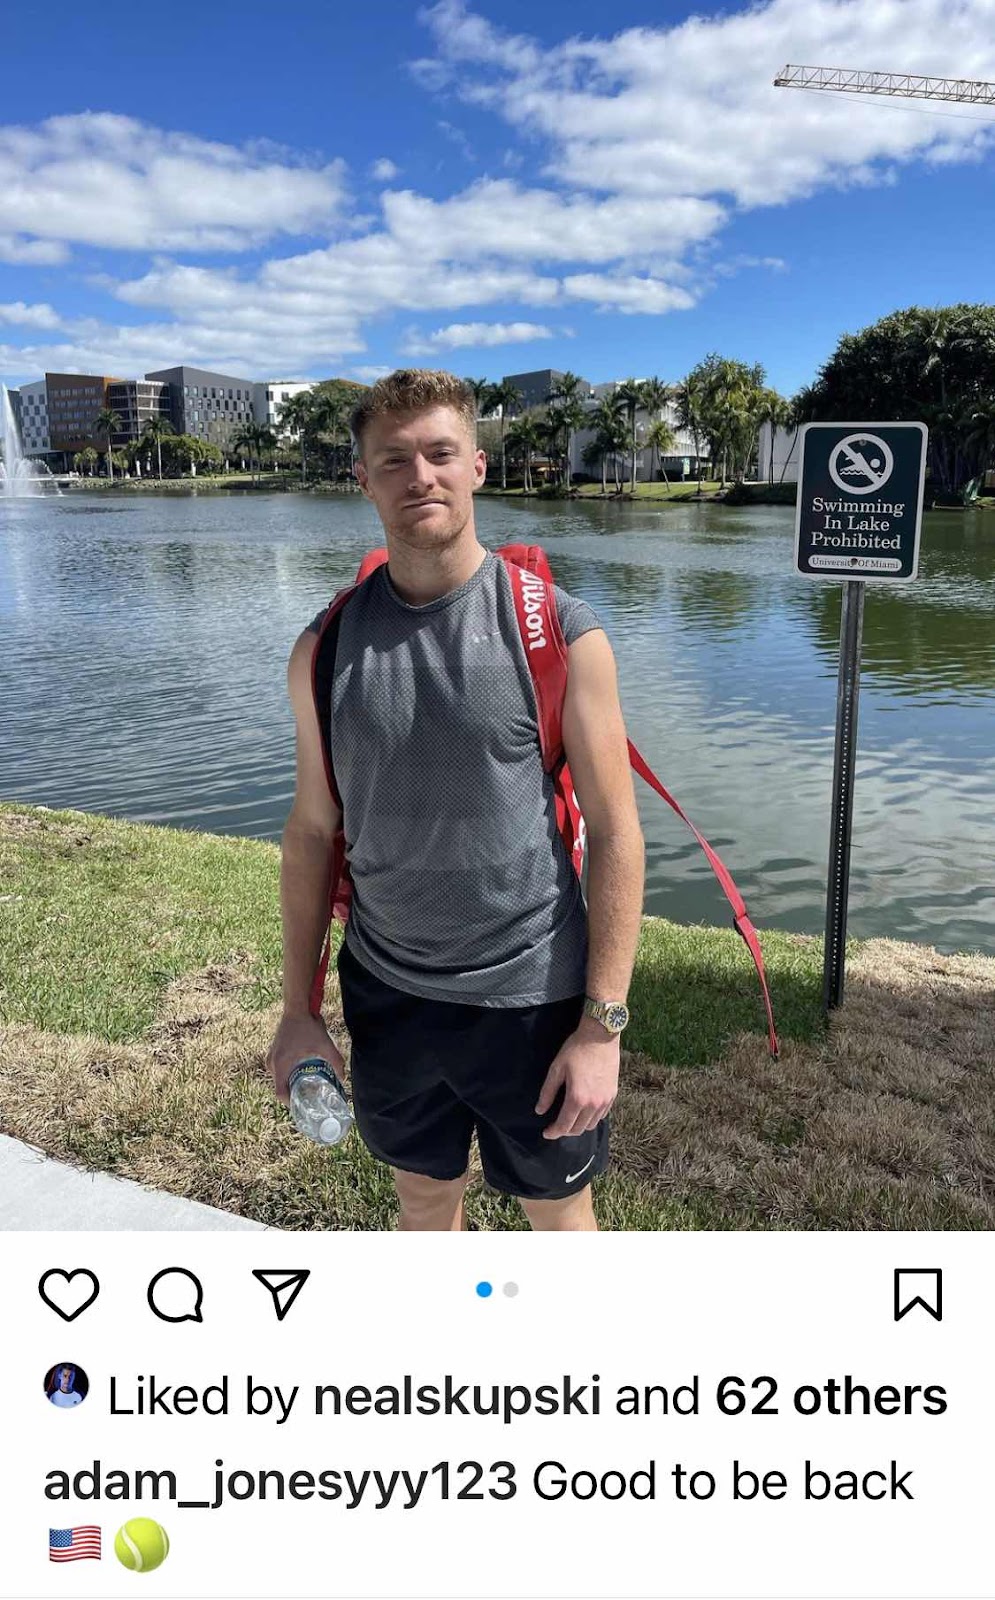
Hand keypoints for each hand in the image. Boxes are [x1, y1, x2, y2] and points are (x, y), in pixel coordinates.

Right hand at [265, 1012, 344, 1104]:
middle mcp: (272, 1063)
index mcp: (281, 1065)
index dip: (291, 1104)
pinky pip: (277, 1071)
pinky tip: (299, 1075)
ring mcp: (270, 1058)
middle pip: (279, 1088)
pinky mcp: (272, 1053)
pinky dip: (286, 1076)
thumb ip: (336, 1061)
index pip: (280, 1093)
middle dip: (293, 1095)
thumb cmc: (308, 1026)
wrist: (296, 1008)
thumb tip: (343, 1077)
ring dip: (289, 1085)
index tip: (303, 1106)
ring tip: (305, 1089)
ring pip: (278, 1080)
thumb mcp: (325, 1044)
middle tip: (308, 1099)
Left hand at [535, 1019, 619, 1138]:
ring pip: (591, 1125)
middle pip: (578, 1129)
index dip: (553, 1132)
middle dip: (565, 1131)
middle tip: (556, 1126)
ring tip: (570, 1119)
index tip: (546, 1133)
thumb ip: (548, 1092)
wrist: (600, 1036)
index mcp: (577, 1098)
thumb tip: (540, 1110)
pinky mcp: (613, 1095)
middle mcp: (593, 1104)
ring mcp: (605, 1101)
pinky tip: (584, 1110)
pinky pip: (602, 1115)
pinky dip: (591, 1118)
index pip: (564, 1125)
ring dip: (579, 1126)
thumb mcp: (556, 1069)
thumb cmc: (576, 1050)